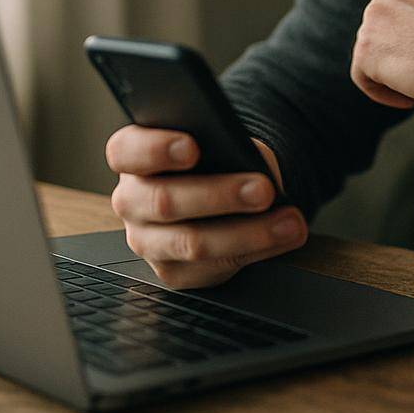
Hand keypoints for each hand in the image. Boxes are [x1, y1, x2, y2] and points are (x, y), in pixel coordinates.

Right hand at [105, 125, 307, 288]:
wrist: (223, 190)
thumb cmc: (215, 158)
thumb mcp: (218, 141)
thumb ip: (225, 146)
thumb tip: (253, 165)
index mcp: (132, 156)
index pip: (126, 151)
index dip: (156, 149)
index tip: (192, 148)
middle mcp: (132, 200)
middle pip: (164, 200)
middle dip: (220, 195)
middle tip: (264, 189)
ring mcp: (148, 240)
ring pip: (191, 242)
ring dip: (248, 232)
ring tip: (287, 221)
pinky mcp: (172, 271)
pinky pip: (215, 266)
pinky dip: (258, 249)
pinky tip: (283, 236)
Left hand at [350, 0, 413, 108]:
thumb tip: (410, 43)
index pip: (402, 6)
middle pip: (383, 27)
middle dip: (402, 51)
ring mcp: (374, 16)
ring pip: (373, 51)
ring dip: (395, 71)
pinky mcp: (367, 48)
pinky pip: (362, 76)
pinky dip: (382, 93)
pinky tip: (409, 100)